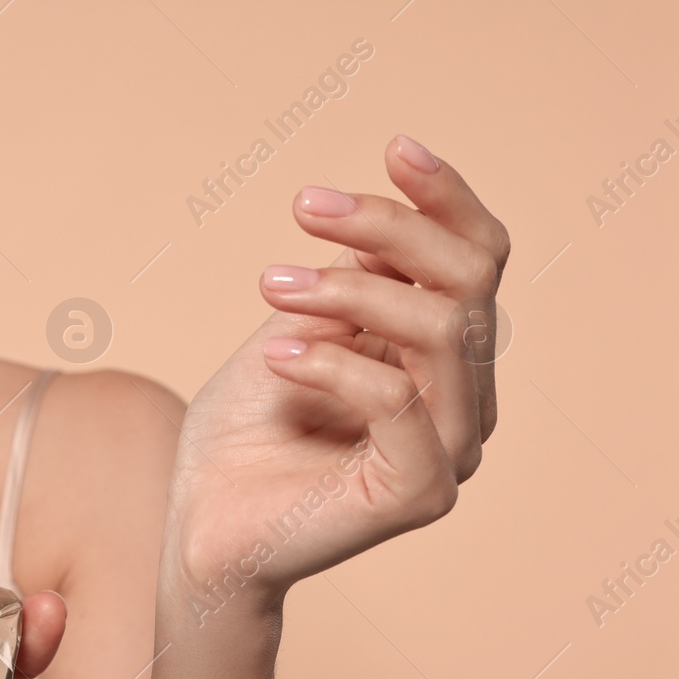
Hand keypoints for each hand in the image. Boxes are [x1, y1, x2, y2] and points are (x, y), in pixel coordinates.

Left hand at [164, 135, 508, 617]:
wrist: (201, 530)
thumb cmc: (239, 437)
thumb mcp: (291, 332)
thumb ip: (347, 287)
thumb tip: (379, 232)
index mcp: (445, 362)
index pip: (478, 264)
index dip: (447, 200)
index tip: (394, 147)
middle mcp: (465, 405)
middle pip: (470, 284)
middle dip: (390, 227)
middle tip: (305, 205)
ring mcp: (451, 453)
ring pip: (443, 332)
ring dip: (349, 290)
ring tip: (270, 284)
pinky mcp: (420, 493)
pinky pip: (397, 400)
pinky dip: (331, 361)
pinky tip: (274, 351)